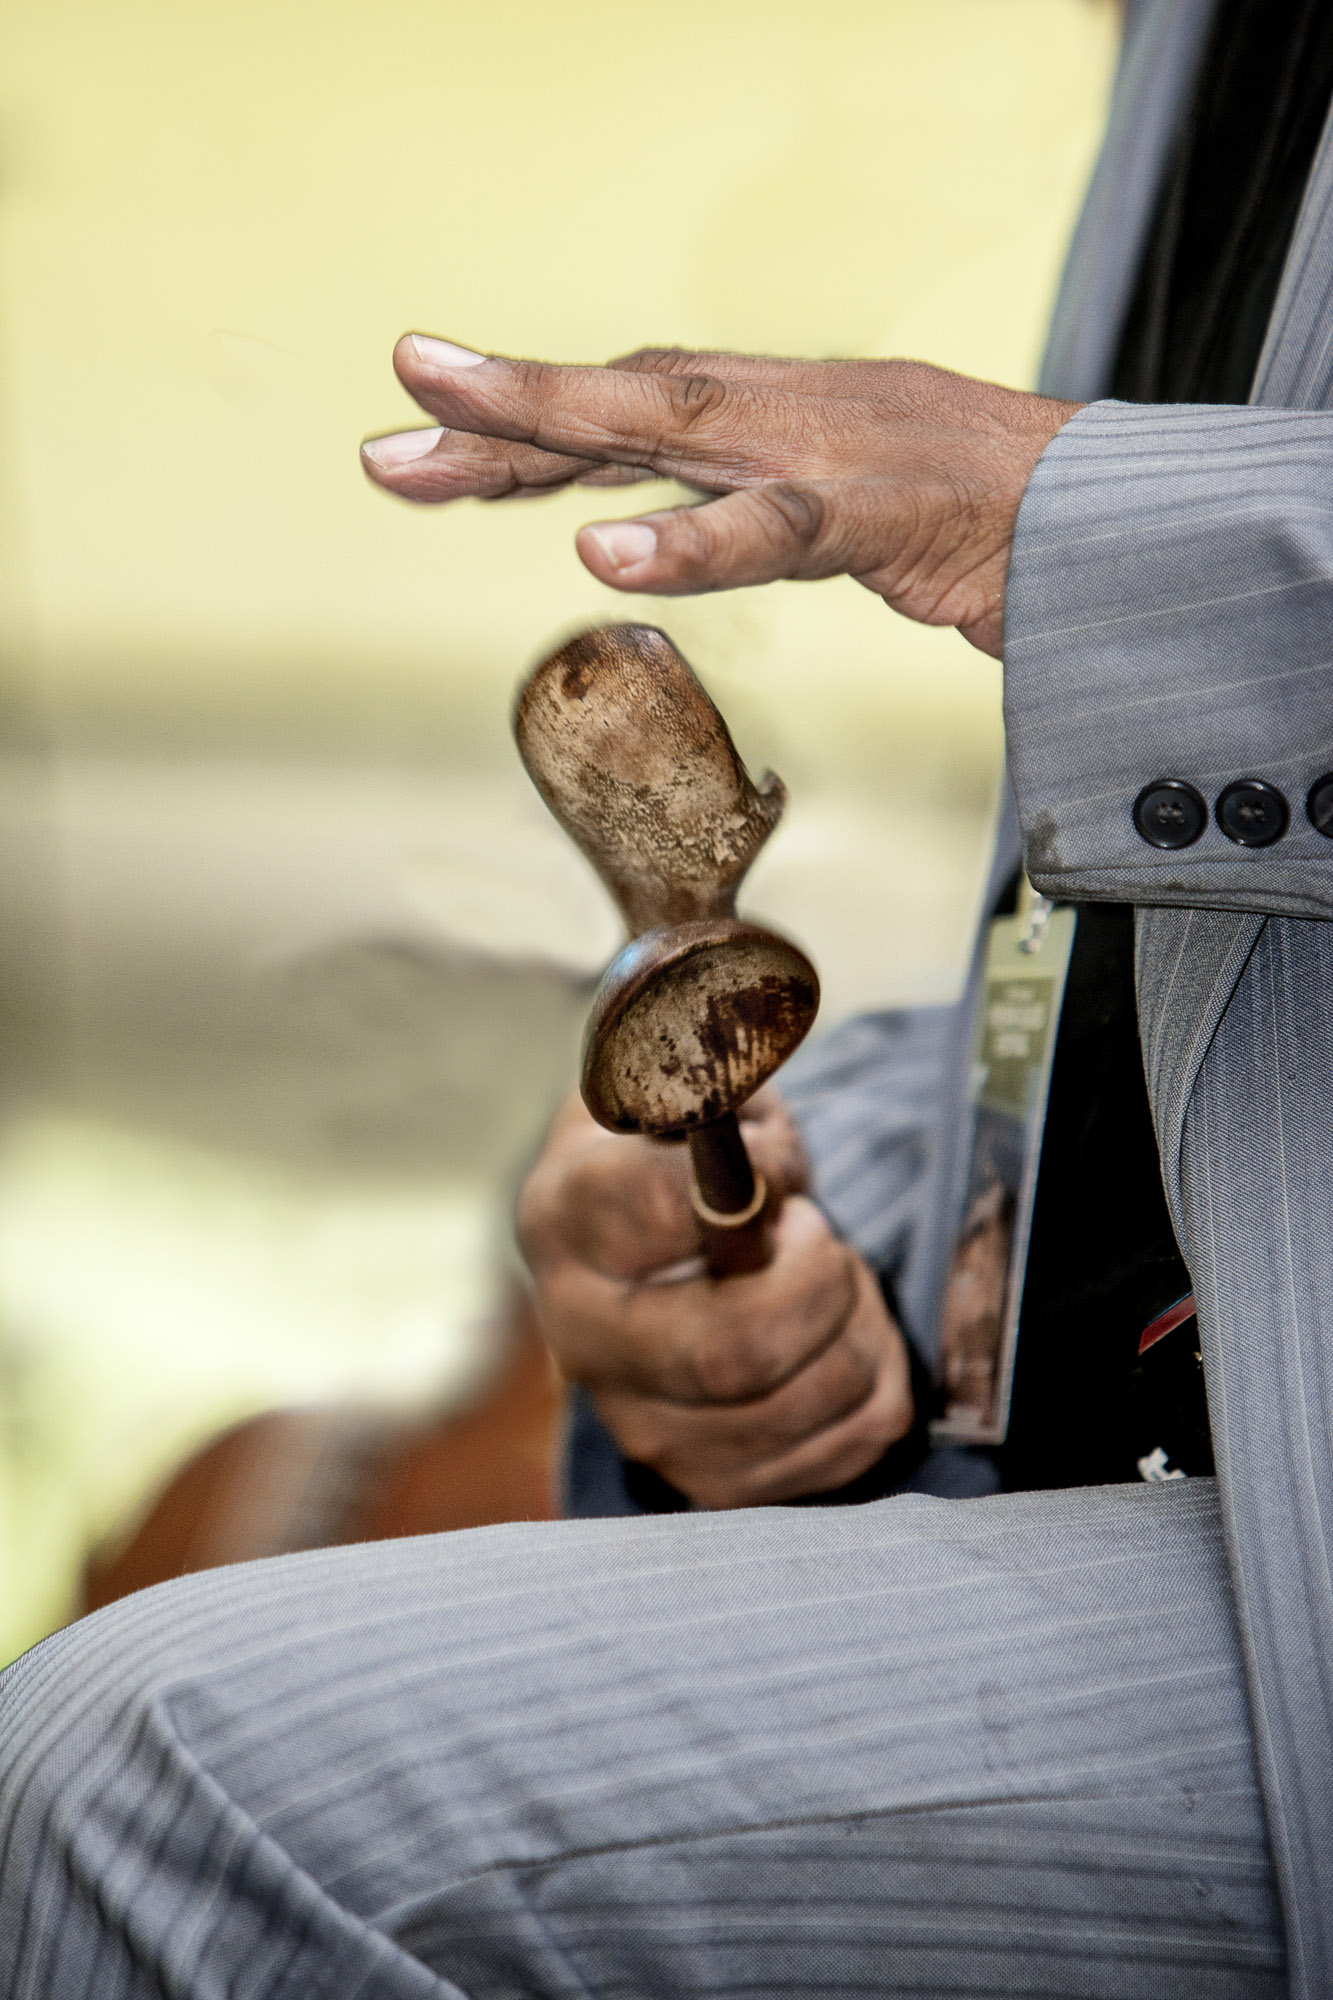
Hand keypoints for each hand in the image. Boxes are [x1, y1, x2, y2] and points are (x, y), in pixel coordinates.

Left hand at [361, 339, 1079, 655]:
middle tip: (394, 411)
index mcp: (751, 424)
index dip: (510, 422)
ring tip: (448, 424)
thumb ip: (726, 506)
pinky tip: (607, 554)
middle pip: (611, 408)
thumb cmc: (956, 511)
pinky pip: (767, 526)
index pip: (610, 420)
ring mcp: (814, 452)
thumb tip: (626, 527)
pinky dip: (689, 539)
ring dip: (553, 421)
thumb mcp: (820, 505)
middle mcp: (765, 418)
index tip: (412, 425)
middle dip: (497, 408)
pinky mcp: (868, 509)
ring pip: (668, 429)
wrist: (1087, 512)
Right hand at [516, 1089, 913, 1507]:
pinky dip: (879, 1384)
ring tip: (834, 1280)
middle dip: (821, 1282)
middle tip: (822, 1235)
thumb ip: (718, 1081)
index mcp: (563, 1217)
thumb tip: (749, 1143)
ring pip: (802, 1403)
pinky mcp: (707, 1481)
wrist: (651, 1240)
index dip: (752, 1190)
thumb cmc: (676, 1148)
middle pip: (732, 1350)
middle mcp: (580, 1335)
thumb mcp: (688, 1080)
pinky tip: (844, 1337)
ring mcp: (638, 1421)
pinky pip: (844, 1449)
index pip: (664, 1213)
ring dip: (859, 1325)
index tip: (771, 1173)